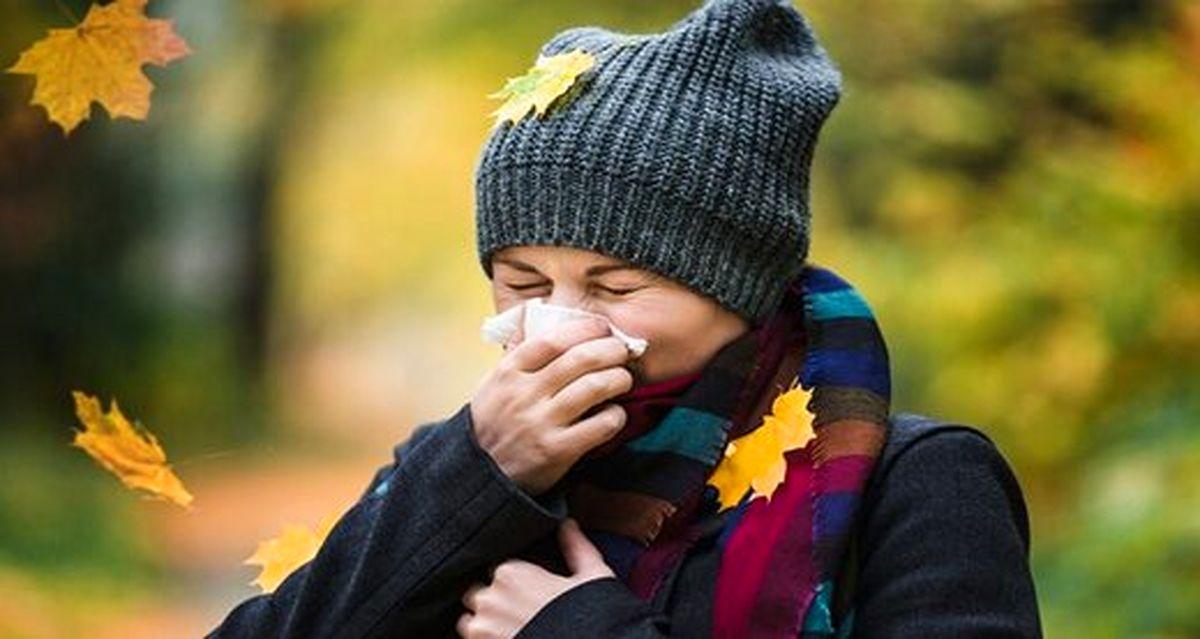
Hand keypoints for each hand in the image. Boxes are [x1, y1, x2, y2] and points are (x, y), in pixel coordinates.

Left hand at [457, 518, 615, 638]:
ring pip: (469, 621)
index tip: (525, 589)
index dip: (511, 578)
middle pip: (477, 592)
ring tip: (510, 628)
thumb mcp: (592, 575)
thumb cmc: (589, 615)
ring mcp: (482, 630)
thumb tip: (568, 524)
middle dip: (492, 600)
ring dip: (483, 623)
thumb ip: (576, 547)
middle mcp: (490, 599)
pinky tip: (508, 637)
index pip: (497, 567)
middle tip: (518, 611)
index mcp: (511, 573)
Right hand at [469, 311, 633, 494]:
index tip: (602, 327)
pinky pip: (600, 426)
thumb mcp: (493, 383)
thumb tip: (537, 315)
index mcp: (508, 372)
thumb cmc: (494, 422)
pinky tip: (616, 414)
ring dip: (618, 379)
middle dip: (611, 350)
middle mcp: (524, 395)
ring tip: (623, 379)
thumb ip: (517, 353)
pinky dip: (616, 415)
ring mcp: (541, 423)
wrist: (482, 474)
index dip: (584, 328)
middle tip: (622, 352)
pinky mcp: (557, 451)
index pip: (552, 339)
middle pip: (580, 359)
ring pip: (594, 388)